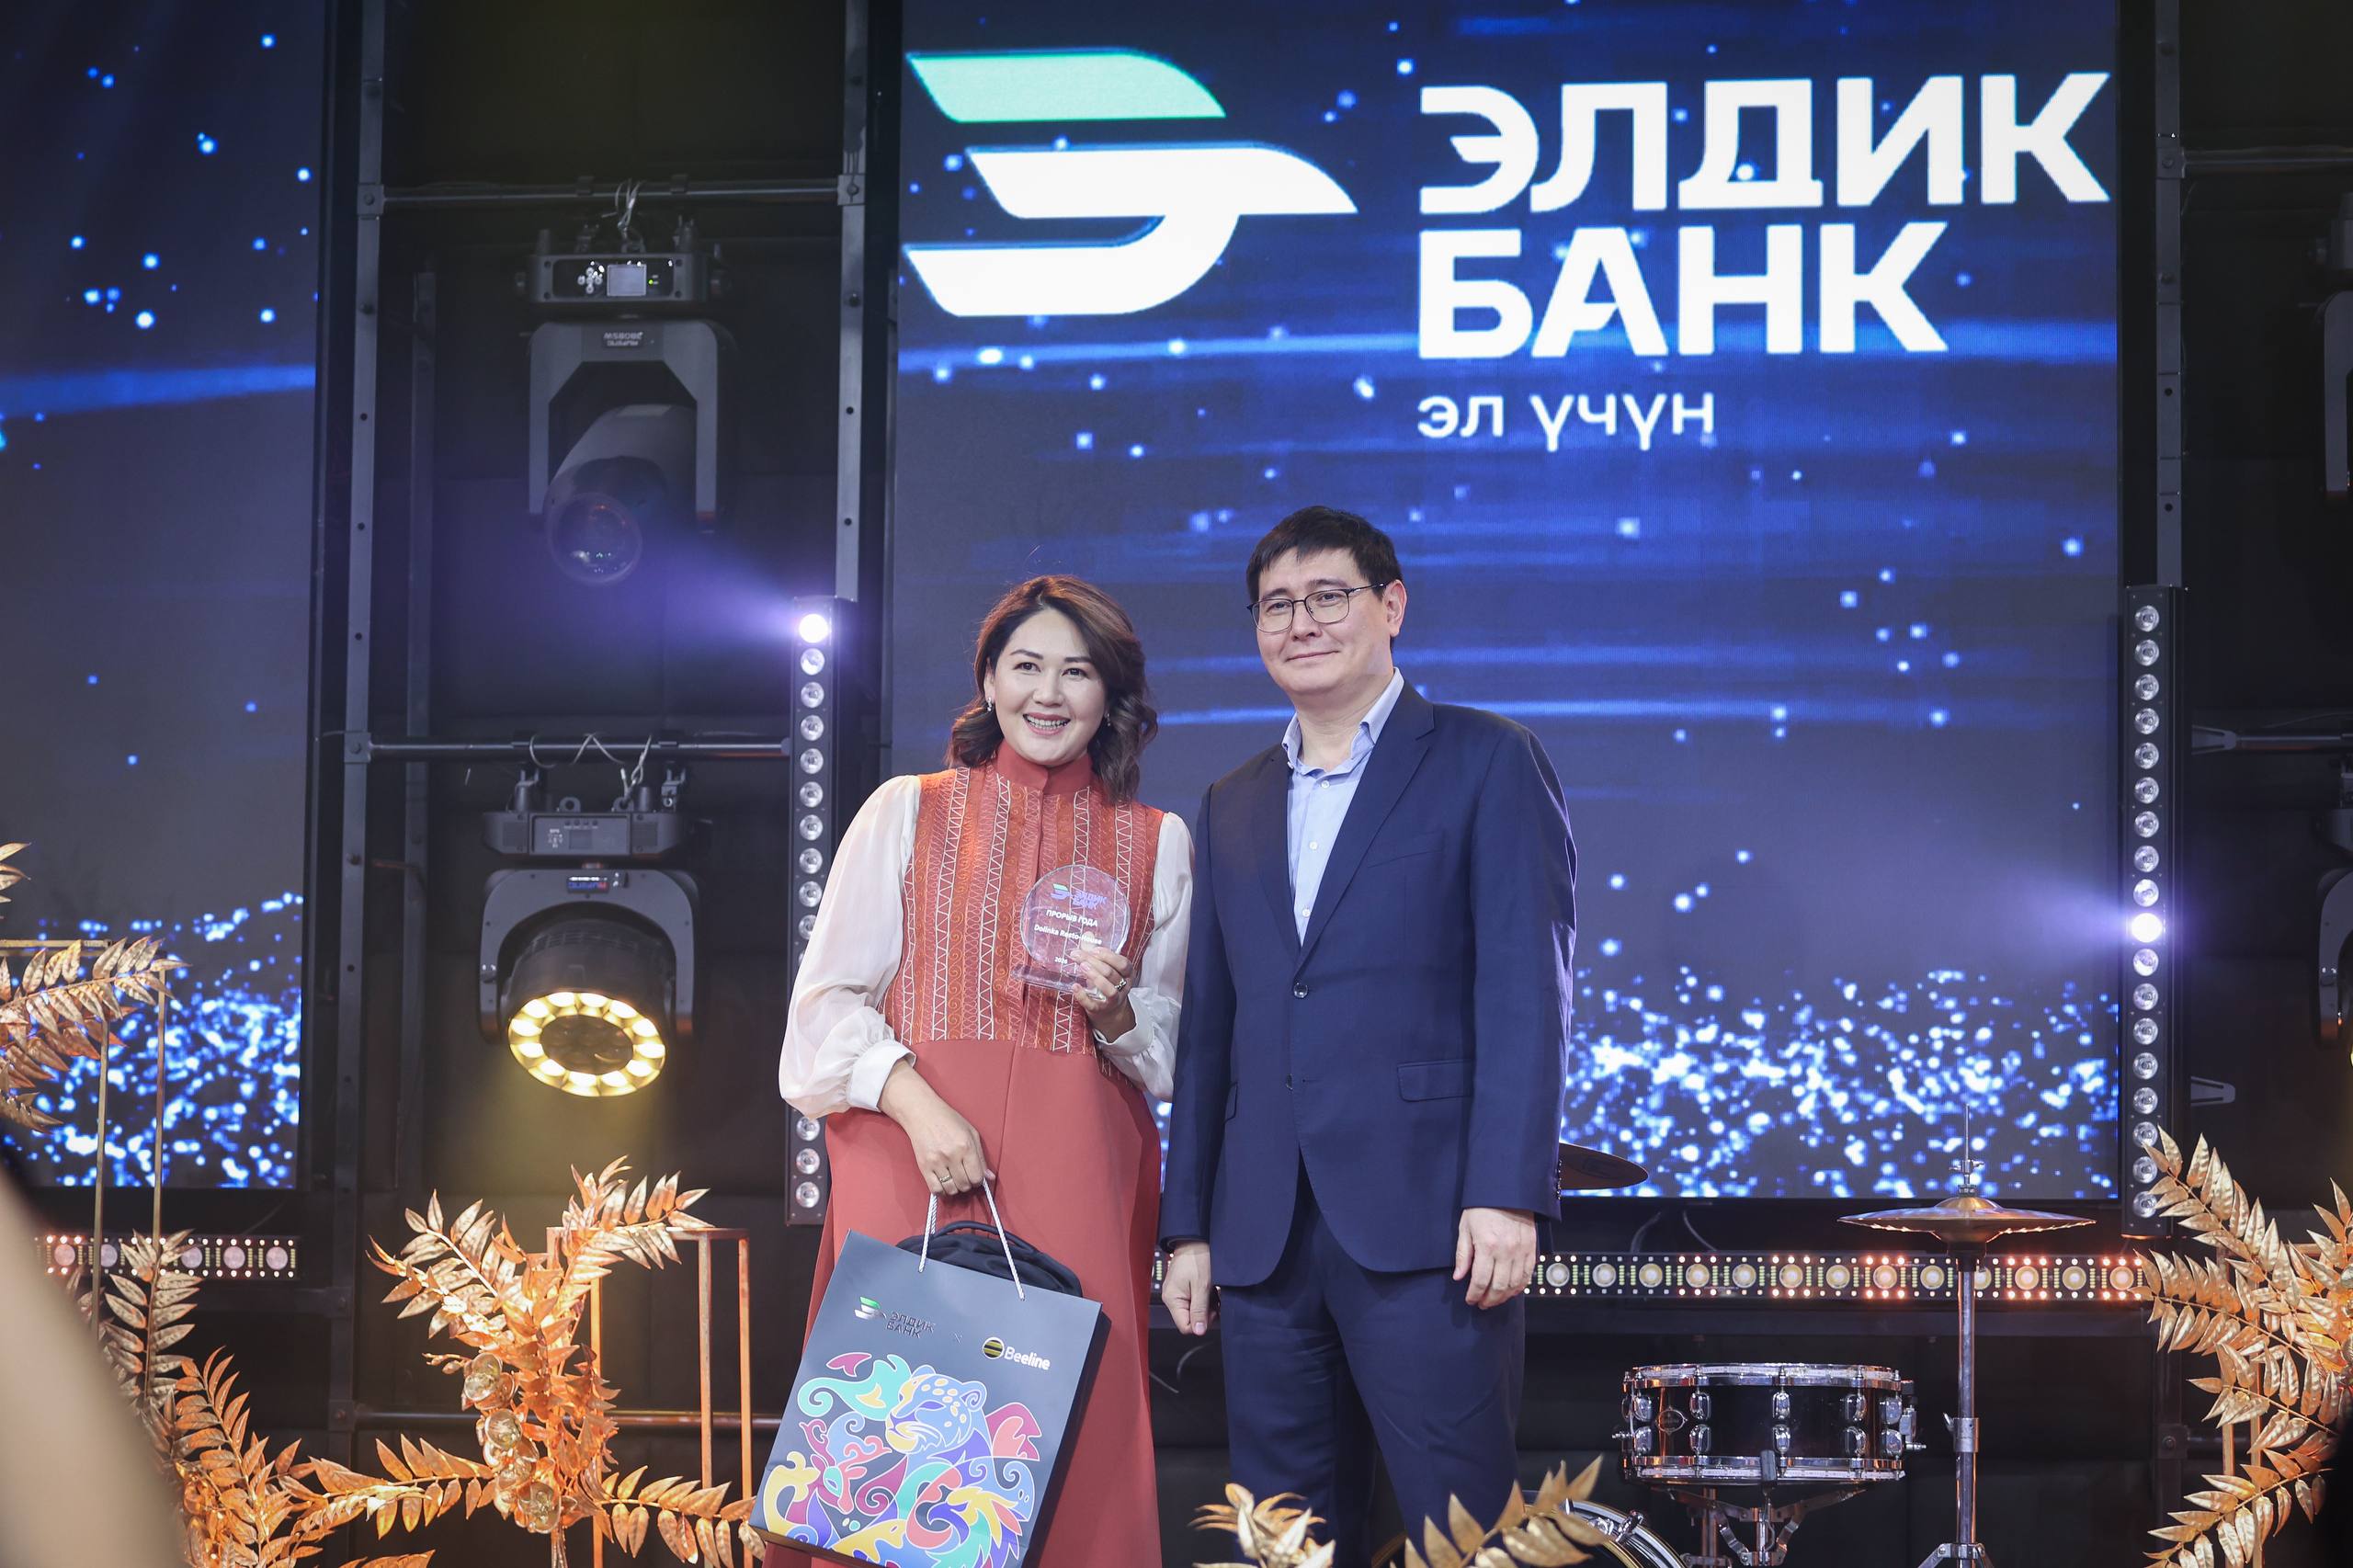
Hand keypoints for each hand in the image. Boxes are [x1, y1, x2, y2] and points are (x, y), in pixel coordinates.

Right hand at [876, 1060, 993, 1196]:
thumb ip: (981, 1157)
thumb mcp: (970, 1133)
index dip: (978, 1180)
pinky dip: (941, 1191)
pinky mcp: (924, 1166)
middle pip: (964, 1185)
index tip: (975, 1176)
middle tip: (964, 1176)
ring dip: (955, 1188)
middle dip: (967, 1183)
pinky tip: (943, 1182)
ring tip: (954, 1178)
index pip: (977, 1177)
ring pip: (951, 1189)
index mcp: (966, 1146)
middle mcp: (952, 1155)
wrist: (922, 1113)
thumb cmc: (947, 1119)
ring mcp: (937, 1162)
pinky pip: (935, 1189)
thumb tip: (989, 1177)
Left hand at [1071, 944, 1136, 1039]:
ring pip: (1109, 989)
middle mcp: (1123, 987)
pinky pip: (1093, 1004)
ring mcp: (1113, 1000)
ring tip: (1081, 968)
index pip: (1123, 964)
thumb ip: (1095, 952)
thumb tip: (1087, 934)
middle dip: (1095, 963)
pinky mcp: (1100, 1010)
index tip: (1094, 950)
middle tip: (1078, 955)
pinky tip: (1075, 986)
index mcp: (1127, 974)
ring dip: (1095, 977)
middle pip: (1111, 974)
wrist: (1109, 1011)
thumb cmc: (1106, 983)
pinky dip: (1083, 996)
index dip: (1109, 956)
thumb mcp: (1105, 967)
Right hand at [1162, 1241, 1214, 1334]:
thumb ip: (1199, 1310)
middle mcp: (1172, 1298)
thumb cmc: (1197, 1257)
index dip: (1201, 1323)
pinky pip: (1195, 1302)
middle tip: (1214, 1299)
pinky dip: (1205, 1299)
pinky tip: (1210, 1290)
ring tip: (1213, 1292)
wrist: (1196, 1240)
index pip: (1185, 1326)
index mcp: (1172, 1299)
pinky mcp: (1184, 1289)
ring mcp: (1178, 1293)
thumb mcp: (1202, 1286)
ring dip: (1207, 1306)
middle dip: (1205, 1313)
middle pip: (1190, 1319)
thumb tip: (1198, 1331)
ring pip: (1194, 1311)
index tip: (1211, 1311)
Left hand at [1453, 1207, 1536, 1308]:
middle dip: (1488, 1300)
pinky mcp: (1532, 1249)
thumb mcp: (1465, 1227)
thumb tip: (1458, 1277)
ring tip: (1494, 1300)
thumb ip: (1462, 1254)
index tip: (1470, 1300)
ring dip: (1503, 1297)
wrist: (1507, 1191)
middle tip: (1481, 1304)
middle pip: (1498, 1287)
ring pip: (1514, 1285)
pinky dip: (1519, 1287)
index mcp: (1487, 1246)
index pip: (1480, 1280)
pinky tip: (1510, 1291)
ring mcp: (1521, 1251)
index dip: (1474, 1294)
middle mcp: (1506, 1252)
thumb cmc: (1482, 1208)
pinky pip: (1528, 1275)